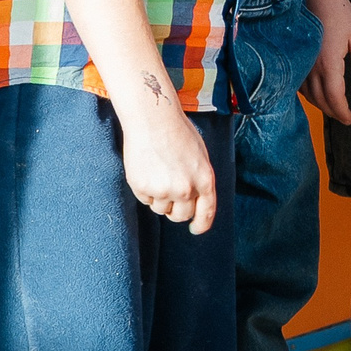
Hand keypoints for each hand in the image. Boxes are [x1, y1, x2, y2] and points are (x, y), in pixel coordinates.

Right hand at [122, 101, 218, 232]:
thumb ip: (198, 179)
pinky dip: (145, 190)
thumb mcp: (199, 156)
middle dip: (176, 210)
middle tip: (170, 194)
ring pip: (160, 209)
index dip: (201, 224)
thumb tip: (193, 199)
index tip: (196, 229)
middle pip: (181, 216)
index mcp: (205, 179)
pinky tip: (147, 169)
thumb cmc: (178, 133)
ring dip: (159, 198)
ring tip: (158, 172)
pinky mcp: (144, 188)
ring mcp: (164, 190)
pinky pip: (145, 200)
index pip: (206, 212)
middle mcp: (186, 189)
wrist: (154, 121)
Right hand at [301, 0, 350, 125]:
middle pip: (320, 99)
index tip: (350, 119)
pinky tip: (316, 94)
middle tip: (343, 118)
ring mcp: (301, 63)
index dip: (341, 111)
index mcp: (328, 64)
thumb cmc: (339, 14)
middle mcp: (311, 67)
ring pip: (308, 94)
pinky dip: (309, 94)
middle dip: (332, 111)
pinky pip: (300, 85)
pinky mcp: (296, 58)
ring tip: (332, 109)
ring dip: (320, 104)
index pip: (334, 97)